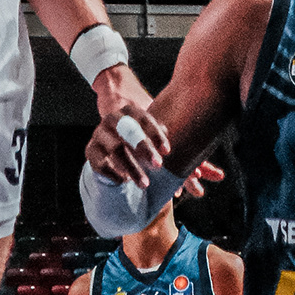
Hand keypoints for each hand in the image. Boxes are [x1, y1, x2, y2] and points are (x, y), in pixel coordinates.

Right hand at [87, 65, 169, 182]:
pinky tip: (124, 182)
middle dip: (143, 147)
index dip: (155, 133)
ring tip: (145, 184)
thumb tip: (204, 173)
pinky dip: (112, 173)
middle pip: (128, 130)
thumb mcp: (154, 137)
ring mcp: (99, 134)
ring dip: (131, 167)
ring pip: (115, 149)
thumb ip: (173, 150)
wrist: (109, 138)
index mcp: (130, 111)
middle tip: (159, 166)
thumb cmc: (139, 138)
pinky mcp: (90, 151)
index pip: (143, 117)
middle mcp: (113, 119)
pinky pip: (99, 162)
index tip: (167, 151)